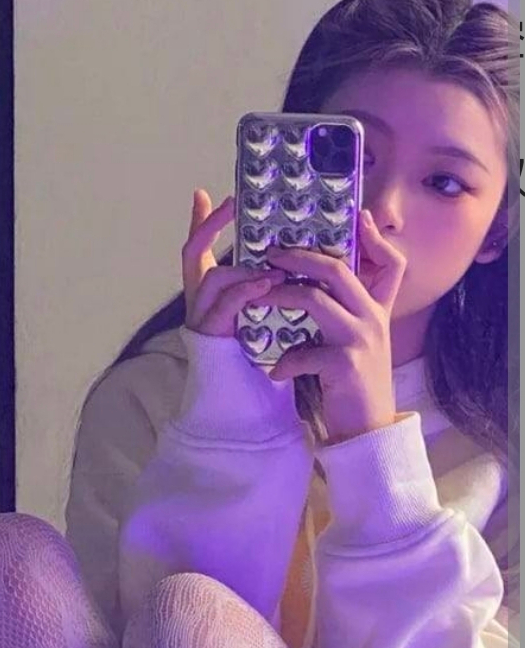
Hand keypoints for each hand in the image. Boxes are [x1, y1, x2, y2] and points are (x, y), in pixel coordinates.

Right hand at [182, 189, 287, 337]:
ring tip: (271, 263)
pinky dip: (246, 291)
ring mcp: (201, 318)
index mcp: (207, 293)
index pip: (195, 249)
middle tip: (234, 205)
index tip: (205, 195)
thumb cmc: (253, 350)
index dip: (200, 223)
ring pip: (212, 279)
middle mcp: (197, 302)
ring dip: (243, 267)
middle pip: (193, 255)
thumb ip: (263, 279)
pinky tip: (269, 283)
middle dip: (211, 227)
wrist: (243, 395)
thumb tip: (282, 250)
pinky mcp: (210, 336)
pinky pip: (224, 306)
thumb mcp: (260, 307)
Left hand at [264, 209, 406, 443]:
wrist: (369, 429)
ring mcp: (361, 339)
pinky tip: (274, 373)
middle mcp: (372, 318)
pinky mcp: (346, 365)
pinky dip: (285, 362)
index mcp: (376, 310)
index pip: (391, 264)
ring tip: (257, 300)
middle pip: (337, 270)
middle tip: (270, 254)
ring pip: (315, 300)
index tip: (360, 217)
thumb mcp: (358, 342)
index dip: (376, 239)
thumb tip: (315, 287)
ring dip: (280, 296)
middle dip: (298, 257)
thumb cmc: (354, 384)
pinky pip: (305, 352)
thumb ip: (347, 313)